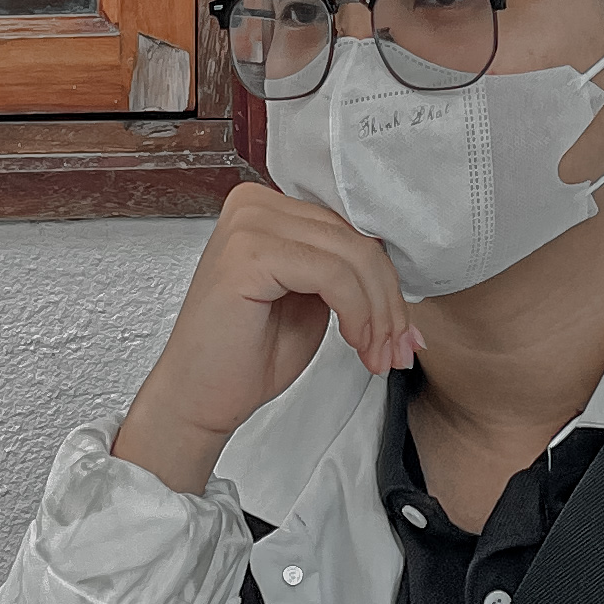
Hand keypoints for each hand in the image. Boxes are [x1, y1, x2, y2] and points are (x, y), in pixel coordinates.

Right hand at [114, 180, 417, 493]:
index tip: (404, 331)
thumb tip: (402, 272)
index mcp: (269, 207)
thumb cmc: (247, 356)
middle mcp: (255, 204)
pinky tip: (356, 344)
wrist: (199, 399)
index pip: (351, 228)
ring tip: (379, 355)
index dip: (386, 280)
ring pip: (353, 256)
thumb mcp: (311, 300)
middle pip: (357, 239)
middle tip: (399, 350)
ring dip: (379, 313)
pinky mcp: (249, 254)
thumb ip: (343, 271)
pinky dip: (358, 312)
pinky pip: (333, 274)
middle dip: (389, 302)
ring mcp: (249, 224)